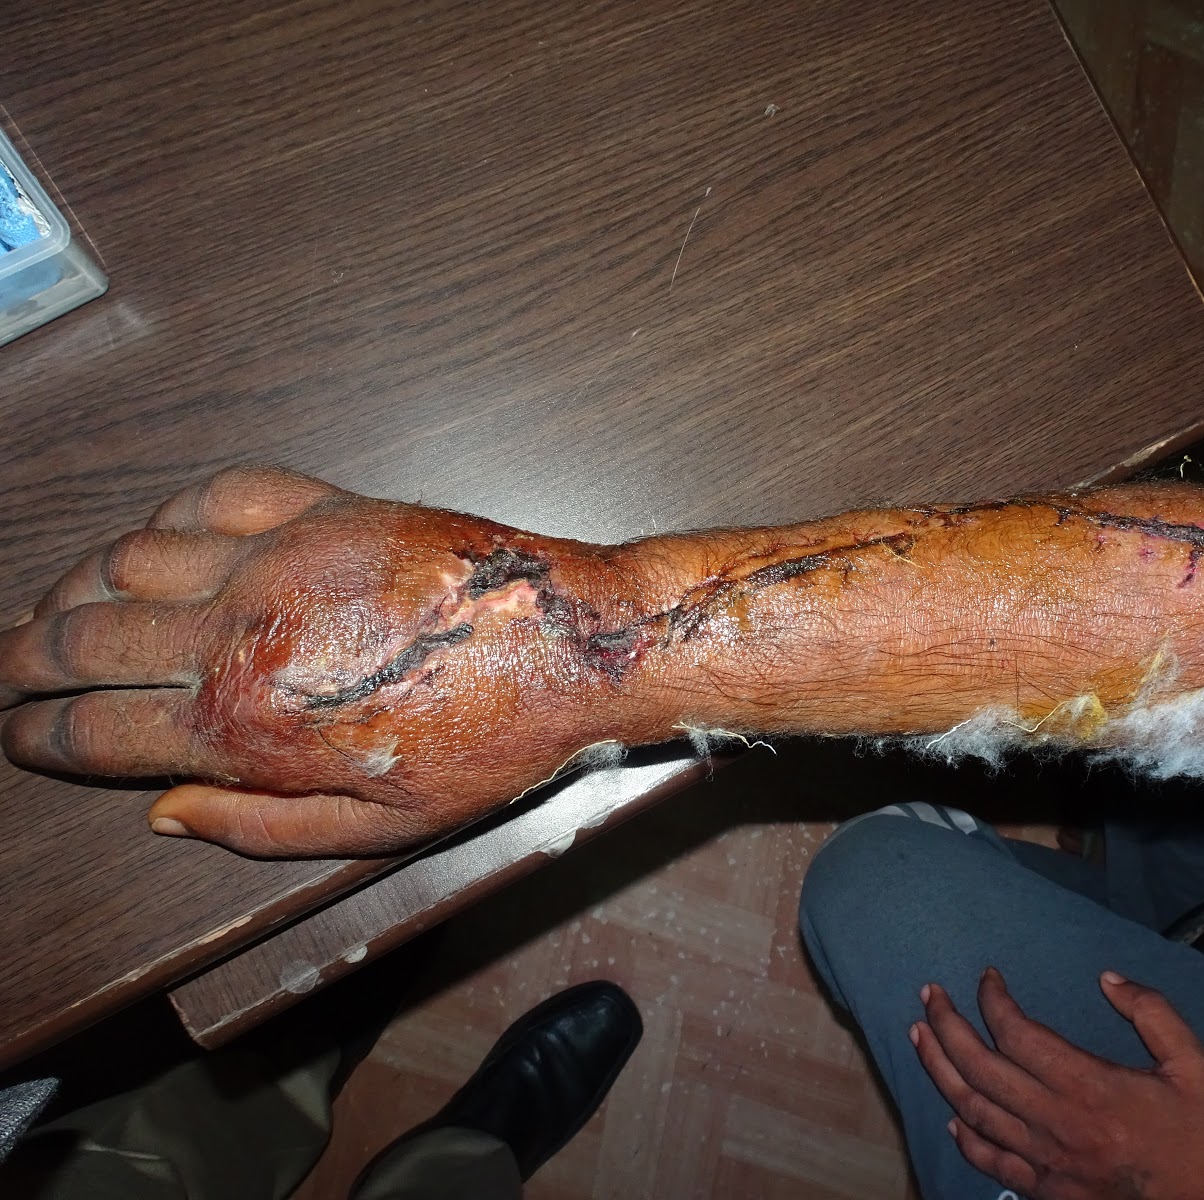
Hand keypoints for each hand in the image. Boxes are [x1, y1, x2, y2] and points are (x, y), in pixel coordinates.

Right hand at [0, 467, 666, 856]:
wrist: (570, 646)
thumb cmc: (487, 745)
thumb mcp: (379, 828)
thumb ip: (258, 826)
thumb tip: (161, 813)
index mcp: (247, 726)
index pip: (96, 730)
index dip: (36, 736)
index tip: (14, 734)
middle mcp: (239, 633)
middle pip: (85, 638)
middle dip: (24, 659)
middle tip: (1, 668)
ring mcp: (276, 557)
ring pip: (129, 558)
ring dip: (74, 586)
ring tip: (55, 608)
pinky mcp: (321, 507)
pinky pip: (210, 494)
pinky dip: (161, 515)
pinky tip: (149, 539)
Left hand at [911, 967, 1203, 1199]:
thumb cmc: (1197, 1139)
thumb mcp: (1195, 1067)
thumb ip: (1153, 1014)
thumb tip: (1108, 978)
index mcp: (1088, 1087)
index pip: (1016, 1034)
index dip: (993, 1000)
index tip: (988, 977)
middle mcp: (1054, 1122)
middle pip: (979, 1067)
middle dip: (947, 1024)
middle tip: (930, 994)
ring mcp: (1042, 1160)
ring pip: (971, 1109)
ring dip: (938, 1068)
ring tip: (919, 1034)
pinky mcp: (1042, 1190)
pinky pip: (988, 1160)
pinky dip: (964, 1135)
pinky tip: (950, 1113)